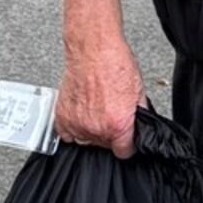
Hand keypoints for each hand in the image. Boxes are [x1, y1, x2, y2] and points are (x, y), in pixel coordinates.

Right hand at [54, 37, 147, 155]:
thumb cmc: (115, 65)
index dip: (127, 145)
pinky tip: (82, 114)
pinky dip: (73, 127)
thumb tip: (140, 125)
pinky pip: (66, 134)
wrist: (93, 50)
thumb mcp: (139, 92)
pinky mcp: (62, 117)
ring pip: (86, 140)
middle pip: (105, 145)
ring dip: (91, 130)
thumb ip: (139, 115)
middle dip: (109, 133)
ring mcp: (77, 123)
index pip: (124, 152)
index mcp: (118, 125)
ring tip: (96, 110)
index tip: (126, 139)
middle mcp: (96, 128)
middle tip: (110, 114)